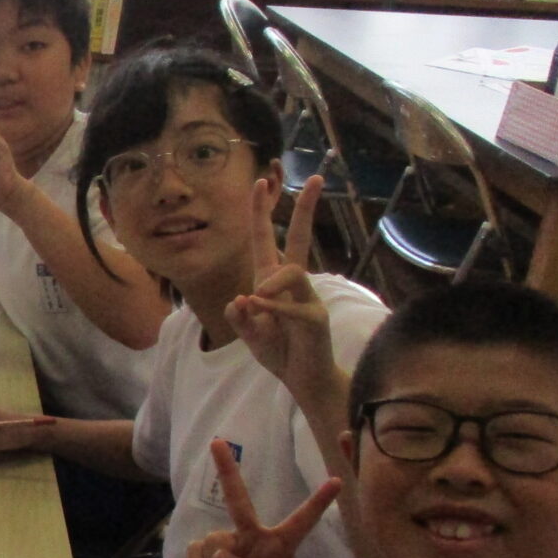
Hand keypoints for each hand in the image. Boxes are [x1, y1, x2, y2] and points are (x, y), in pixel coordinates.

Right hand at [185, 440, 339, 557]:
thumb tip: (218, 552)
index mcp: (280, 546)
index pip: (302, 521)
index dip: (318, 502)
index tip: (337, 481)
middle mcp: (253, 536)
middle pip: (239, 500)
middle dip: (227, 471)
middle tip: (217, 442)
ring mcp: (229, 543)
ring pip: (213, 540)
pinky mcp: (206, 553)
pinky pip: (195, 552)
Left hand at [226, 177, 333, 392]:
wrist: (302, 378)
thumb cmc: (278, 351)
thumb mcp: (249, 332)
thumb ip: (240, 317)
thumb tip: (241, 300)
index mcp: (271, 281)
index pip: (266, 240)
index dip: (261, 212)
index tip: (260, 182)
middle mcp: (292, 284)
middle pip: (302, 238)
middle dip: (306, 208)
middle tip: (317, 179)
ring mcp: (308, 298)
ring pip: (293, 271)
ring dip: (270, 285)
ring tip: (257, 304)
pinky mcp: (316, 318)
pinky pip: (293, 307)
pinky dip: (273, 311)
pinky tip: (262, 315)